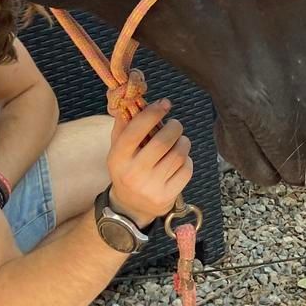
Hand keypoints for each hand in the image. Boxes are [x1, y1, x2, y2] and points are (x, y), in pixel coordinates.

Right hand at [106, 98, 193, 225]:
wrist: (131, 206)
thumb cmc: (127, 168)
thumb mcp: (118, 149)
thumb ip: (124, 125)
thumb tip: (133, 99)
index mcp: (118, 158)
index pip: (136, 131)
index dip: (152, 113)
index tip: (164, 103)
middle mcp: (133, 173)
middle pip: (163, 141)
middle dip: (174, 127)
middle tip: (175, 125)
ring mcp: (151, 187)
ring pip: (178, 154)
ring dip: (183, 142)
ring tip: (179, 141)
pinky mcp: (167, 196)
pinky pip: (186, 169)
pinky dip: (187, 159)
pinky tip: (180, 160)